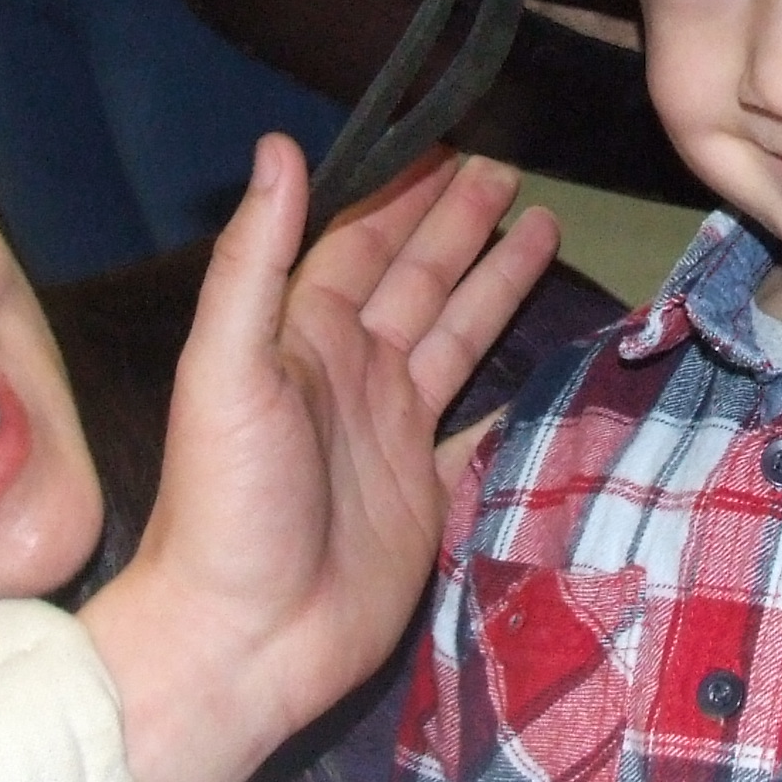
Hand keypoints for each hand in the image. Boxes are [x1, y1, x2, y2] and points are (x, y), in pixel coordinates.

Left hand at [78, 139, 558, 781]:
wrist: (242, 640)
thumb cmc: (225, 502)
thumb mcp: (227, 367)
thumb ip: (255, 259)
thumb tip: (278, 147)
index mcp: (302, 337)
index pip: (359, 242)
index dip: (402, 193)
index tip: (448, 141)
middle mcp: (351, 375)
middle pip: (417, 278)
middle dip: (458, 223)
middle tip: (509, 168)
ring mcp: (392, 434)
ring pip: (455, 336)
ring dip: (494, 283)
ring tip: (543, 228)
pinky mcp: (427, 495)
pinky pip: (484, 430)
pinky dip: (518, 396)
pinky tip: (557, 369)